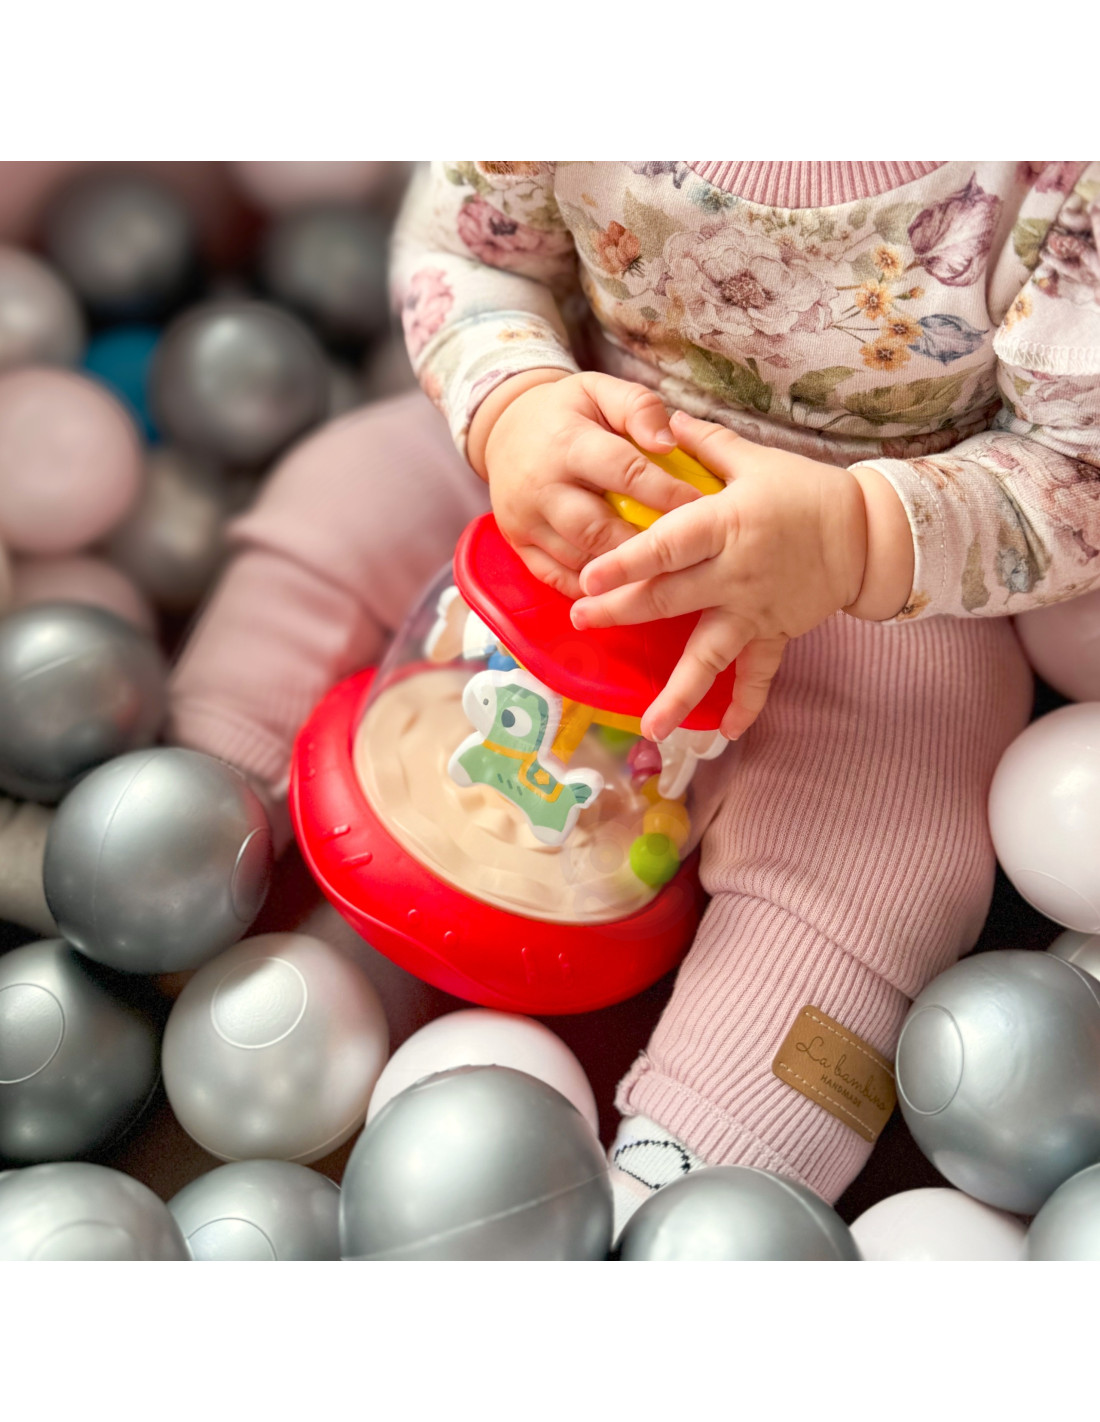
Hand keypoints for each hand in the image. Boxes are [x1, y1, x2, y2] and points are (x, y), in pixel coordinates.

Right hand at [473, 370, 701, 598]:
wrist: (503, 429)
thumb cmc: (566, 412)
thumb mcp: (599, 390)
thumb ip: (638, 407)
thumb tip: (669, 442)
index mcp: (566, 443)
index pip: (624, 472)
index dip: (666, 493)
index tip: (702, 508)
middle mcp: (541, 486)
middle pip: (598, 530)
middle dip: (644, 547)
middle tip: (684, 556)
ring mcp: (525, 520)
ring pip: (579, 560)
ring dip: (621, 575)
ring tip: (661, 575)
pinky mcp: (518, 544)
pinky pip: (555, 578)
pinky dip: (591, 587)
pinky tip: (622, 587)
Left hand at [570, 410, 873, 740]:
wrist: (868, 531)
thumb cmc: (805, 490)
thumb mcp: (754, 459)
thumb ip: (704, 444)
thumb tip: (661, 419)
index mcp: (727, 524)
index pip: (668, 544)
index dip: (627, 561)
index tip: (587, 577)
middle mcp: (736, 573)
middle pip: (670, 598)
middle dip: (622, 612)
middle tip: (581, 622)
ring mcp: (755, 609)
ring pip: (710, 654)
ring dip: (679, 692)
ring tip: (651, 726)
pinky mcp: (776, 632)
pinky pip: (760, 673)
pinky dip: (747, 703)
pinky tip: (724, 732)